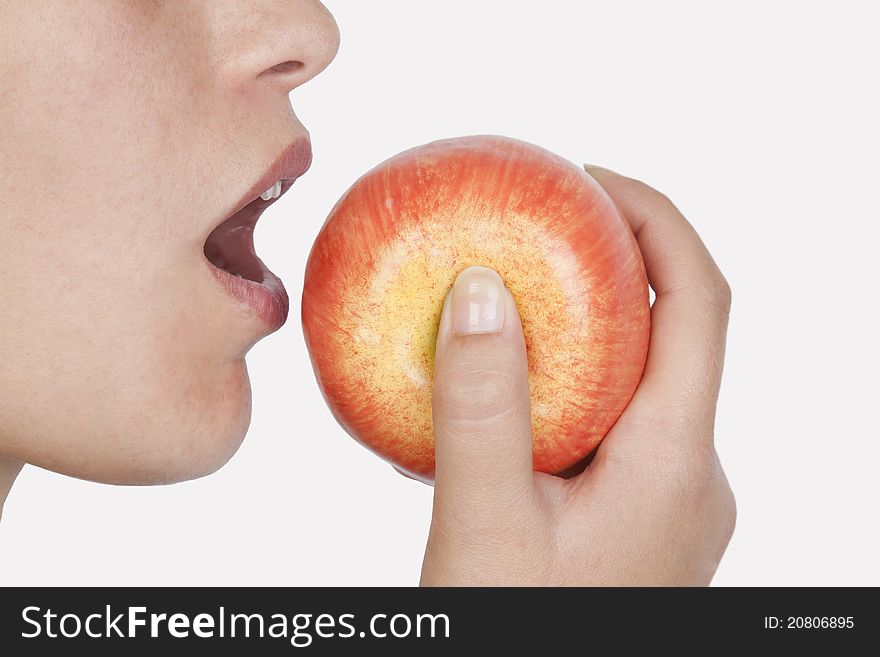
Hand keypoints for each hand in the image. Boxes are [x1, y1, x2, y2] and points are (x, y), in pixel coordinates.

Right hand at [421, 165, 734, 585]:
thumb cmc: (518, 636)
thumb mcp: (484, 526)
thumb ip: (482, 407)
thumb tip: (479, 288)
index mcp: (674, 464)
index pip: (700, 302)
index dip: (658, 220)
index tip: (590, 178)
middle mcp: (691, 474)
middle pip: (679, 332)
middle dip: (620, 260)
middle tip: (544, 221)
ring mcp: (670, 499)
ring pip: (645, 378)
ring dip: (592, 323)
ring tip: (519, 293)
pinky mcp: (640, 516)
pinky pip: (618, 419)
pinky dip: (573, 379)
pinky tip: (510, 387)